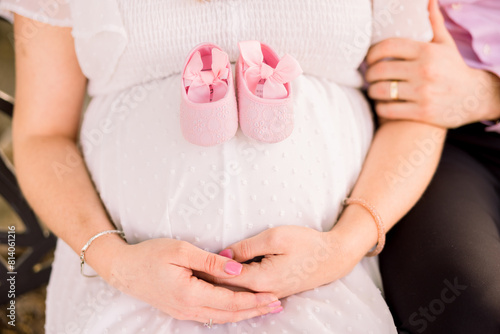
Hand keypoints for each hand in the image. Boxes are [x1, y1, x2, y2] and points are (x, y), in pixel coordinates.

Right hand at [98, 238, 281, 323]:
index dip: (254, 301)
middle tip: (277, 306)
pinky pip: (210, 315)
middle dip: (255, 310)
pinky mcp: (180, 309)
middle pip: (229, 314)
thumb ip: (211, 262)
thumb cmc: (149, 255)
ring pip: (220, 317)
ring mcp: (183, 312)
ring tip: (264, 309)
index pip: (230, 302)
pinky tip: (238, 308)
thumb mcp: (181, 251)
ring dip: (244, 314)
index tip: (273, 297)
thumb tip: (238, 270)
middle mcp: (188, 308)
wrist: (122, 269)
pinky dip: (228, 313)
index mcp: (190, 294)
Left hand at [197, 226, 357, 298]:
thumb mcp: (274, 237)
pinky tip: (225, 279)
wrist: (334, 257)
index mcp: (260, 279)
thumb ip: (246, 247)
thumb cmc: (306, 243)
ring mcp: (270, 294)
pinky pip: (250, 290)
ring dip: (221, 283)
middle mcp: (263, 292)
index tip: (188, 262)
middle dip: (208, 280)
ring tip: (200, 275)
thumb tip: (222, 255)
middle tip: (188, 270)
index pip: (223, 278)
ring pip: (238, 291)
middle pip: (228, 288)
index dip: (205, 270)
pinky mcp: (276, 290)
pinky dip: (236, 285)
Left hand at [366, 0, 499, 127]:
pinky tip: (382, 105)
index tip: (369, 59)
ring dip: (372, 91)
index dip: (372, 53)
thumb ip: (433, 23)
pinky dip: (380, 108)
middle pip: (380, 70)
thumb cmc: (453, 69)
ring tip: (374, 90)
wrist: (474, 98)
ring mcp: (423, 93)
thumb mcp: (445, 44)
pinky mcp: (421, 112)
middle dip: (369, 74)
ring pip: (381, 91)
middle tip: (369, 76)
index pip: (387, 46)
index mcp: (427, 51)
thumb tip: (428, 1)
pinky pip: (388, 110)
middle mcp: (424, 71)